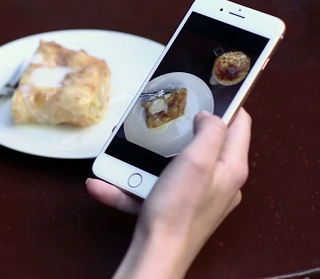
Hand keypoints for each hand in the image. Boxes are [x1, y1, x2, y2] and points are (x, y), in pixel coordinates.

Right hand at [87, 108, 250, 277]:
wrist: (156, 253)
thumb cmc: (178, 211)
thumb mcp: (198, 161)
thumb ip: (210, 132)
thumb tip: (210, 116)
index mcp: (230, 168)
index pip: (240, 124)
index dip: (225, 103)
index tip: (204, 90)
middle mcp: (218, 182)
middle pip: (204, 143)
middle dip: (178, 130)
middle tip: (162, 117)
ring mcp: (196, 196)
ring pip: (172, 165)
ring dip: (145, 158)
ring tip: (125, 151)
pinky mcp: (174, 207)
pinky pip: (152, 187)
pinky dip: (130, 183)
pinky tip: (104, 182)